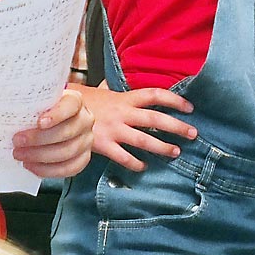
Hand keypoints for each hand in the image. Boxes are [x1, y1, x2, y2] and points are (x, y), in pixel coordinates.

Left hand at [12, 89, 93, 177]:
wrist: (56, 121)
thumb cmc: (44, 110)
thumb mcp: (38, 100)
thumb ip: (29, 102)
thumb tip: (7, 106)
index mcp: (75, 101)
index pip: (71, 105)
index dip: (56, 115)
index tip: (39, 122)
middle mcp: (85, 120)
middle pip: (66, 132)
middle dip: (39, 140)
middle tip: (18, 141)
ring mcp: (86, 140)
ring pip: (67, 152)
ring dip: (40, 156)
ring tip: (21, 155)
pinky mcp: (83, 157)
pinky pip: (70, 168)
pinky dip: (49, 170)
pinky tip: (32, 166)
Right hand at [75, 85, 196, 171]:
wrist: (61, 110)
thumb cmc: (85, 102)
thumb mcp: (104, 92)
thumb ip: (117, 92)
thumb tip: (122, 87)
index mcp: (125, 98)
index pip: (154, 95)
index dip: (174, 100)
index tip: (189, 107)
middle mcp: (123, 113)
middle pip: (155, 118)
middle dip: (176, 126)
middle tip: (193, 133)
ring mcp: (114, 129)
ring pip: (144, 139)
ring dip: (162, 147)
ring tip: (176, 152)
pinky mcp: (104, 145)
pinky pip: (124, 157)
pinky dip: (136, 163)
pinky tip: (144, 167)